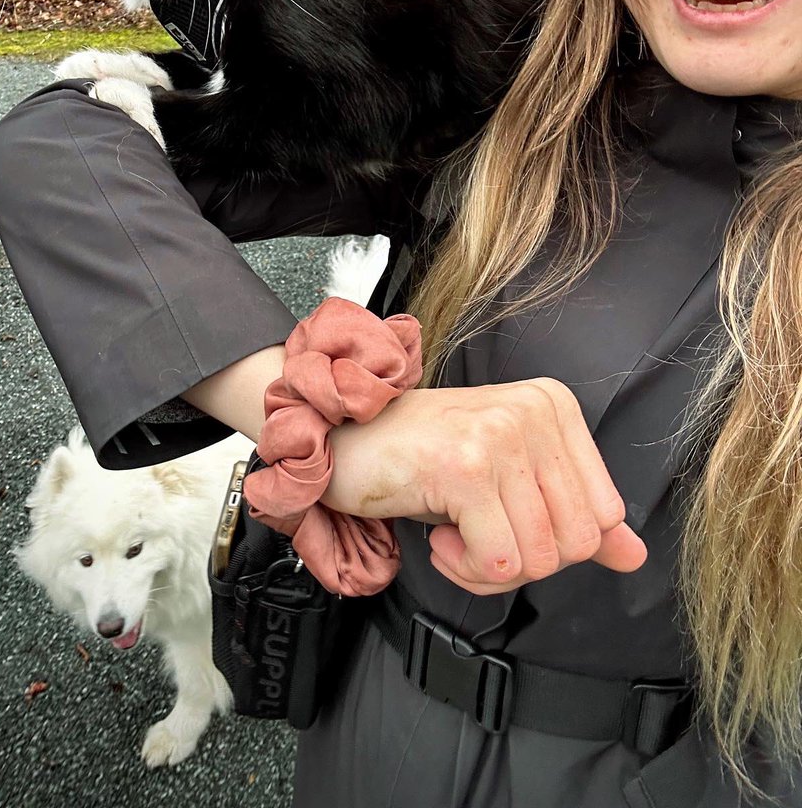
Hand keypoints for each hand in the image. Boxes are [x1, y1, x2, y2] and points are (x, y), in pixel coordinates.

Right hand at [325, 378, 646, 594]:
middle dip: (524, 561)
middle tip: (476, 536)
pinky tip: (439, 537)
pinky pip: (498, 562)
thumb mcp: (507, 480)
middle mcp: (534, 412)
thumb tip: (635, 555)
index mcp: (553, 405)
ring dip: (489, 570)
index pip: (604, 513)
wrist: (341, 440)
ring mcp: (500, 436)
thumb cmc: (422, 458)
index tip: (504, 519)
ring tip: (454, 536)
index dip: (554, 541)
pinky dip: (466, 570)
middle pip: (578, 541)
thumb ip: (574, 514)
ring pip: (540, 558)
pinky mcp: (465, 468)